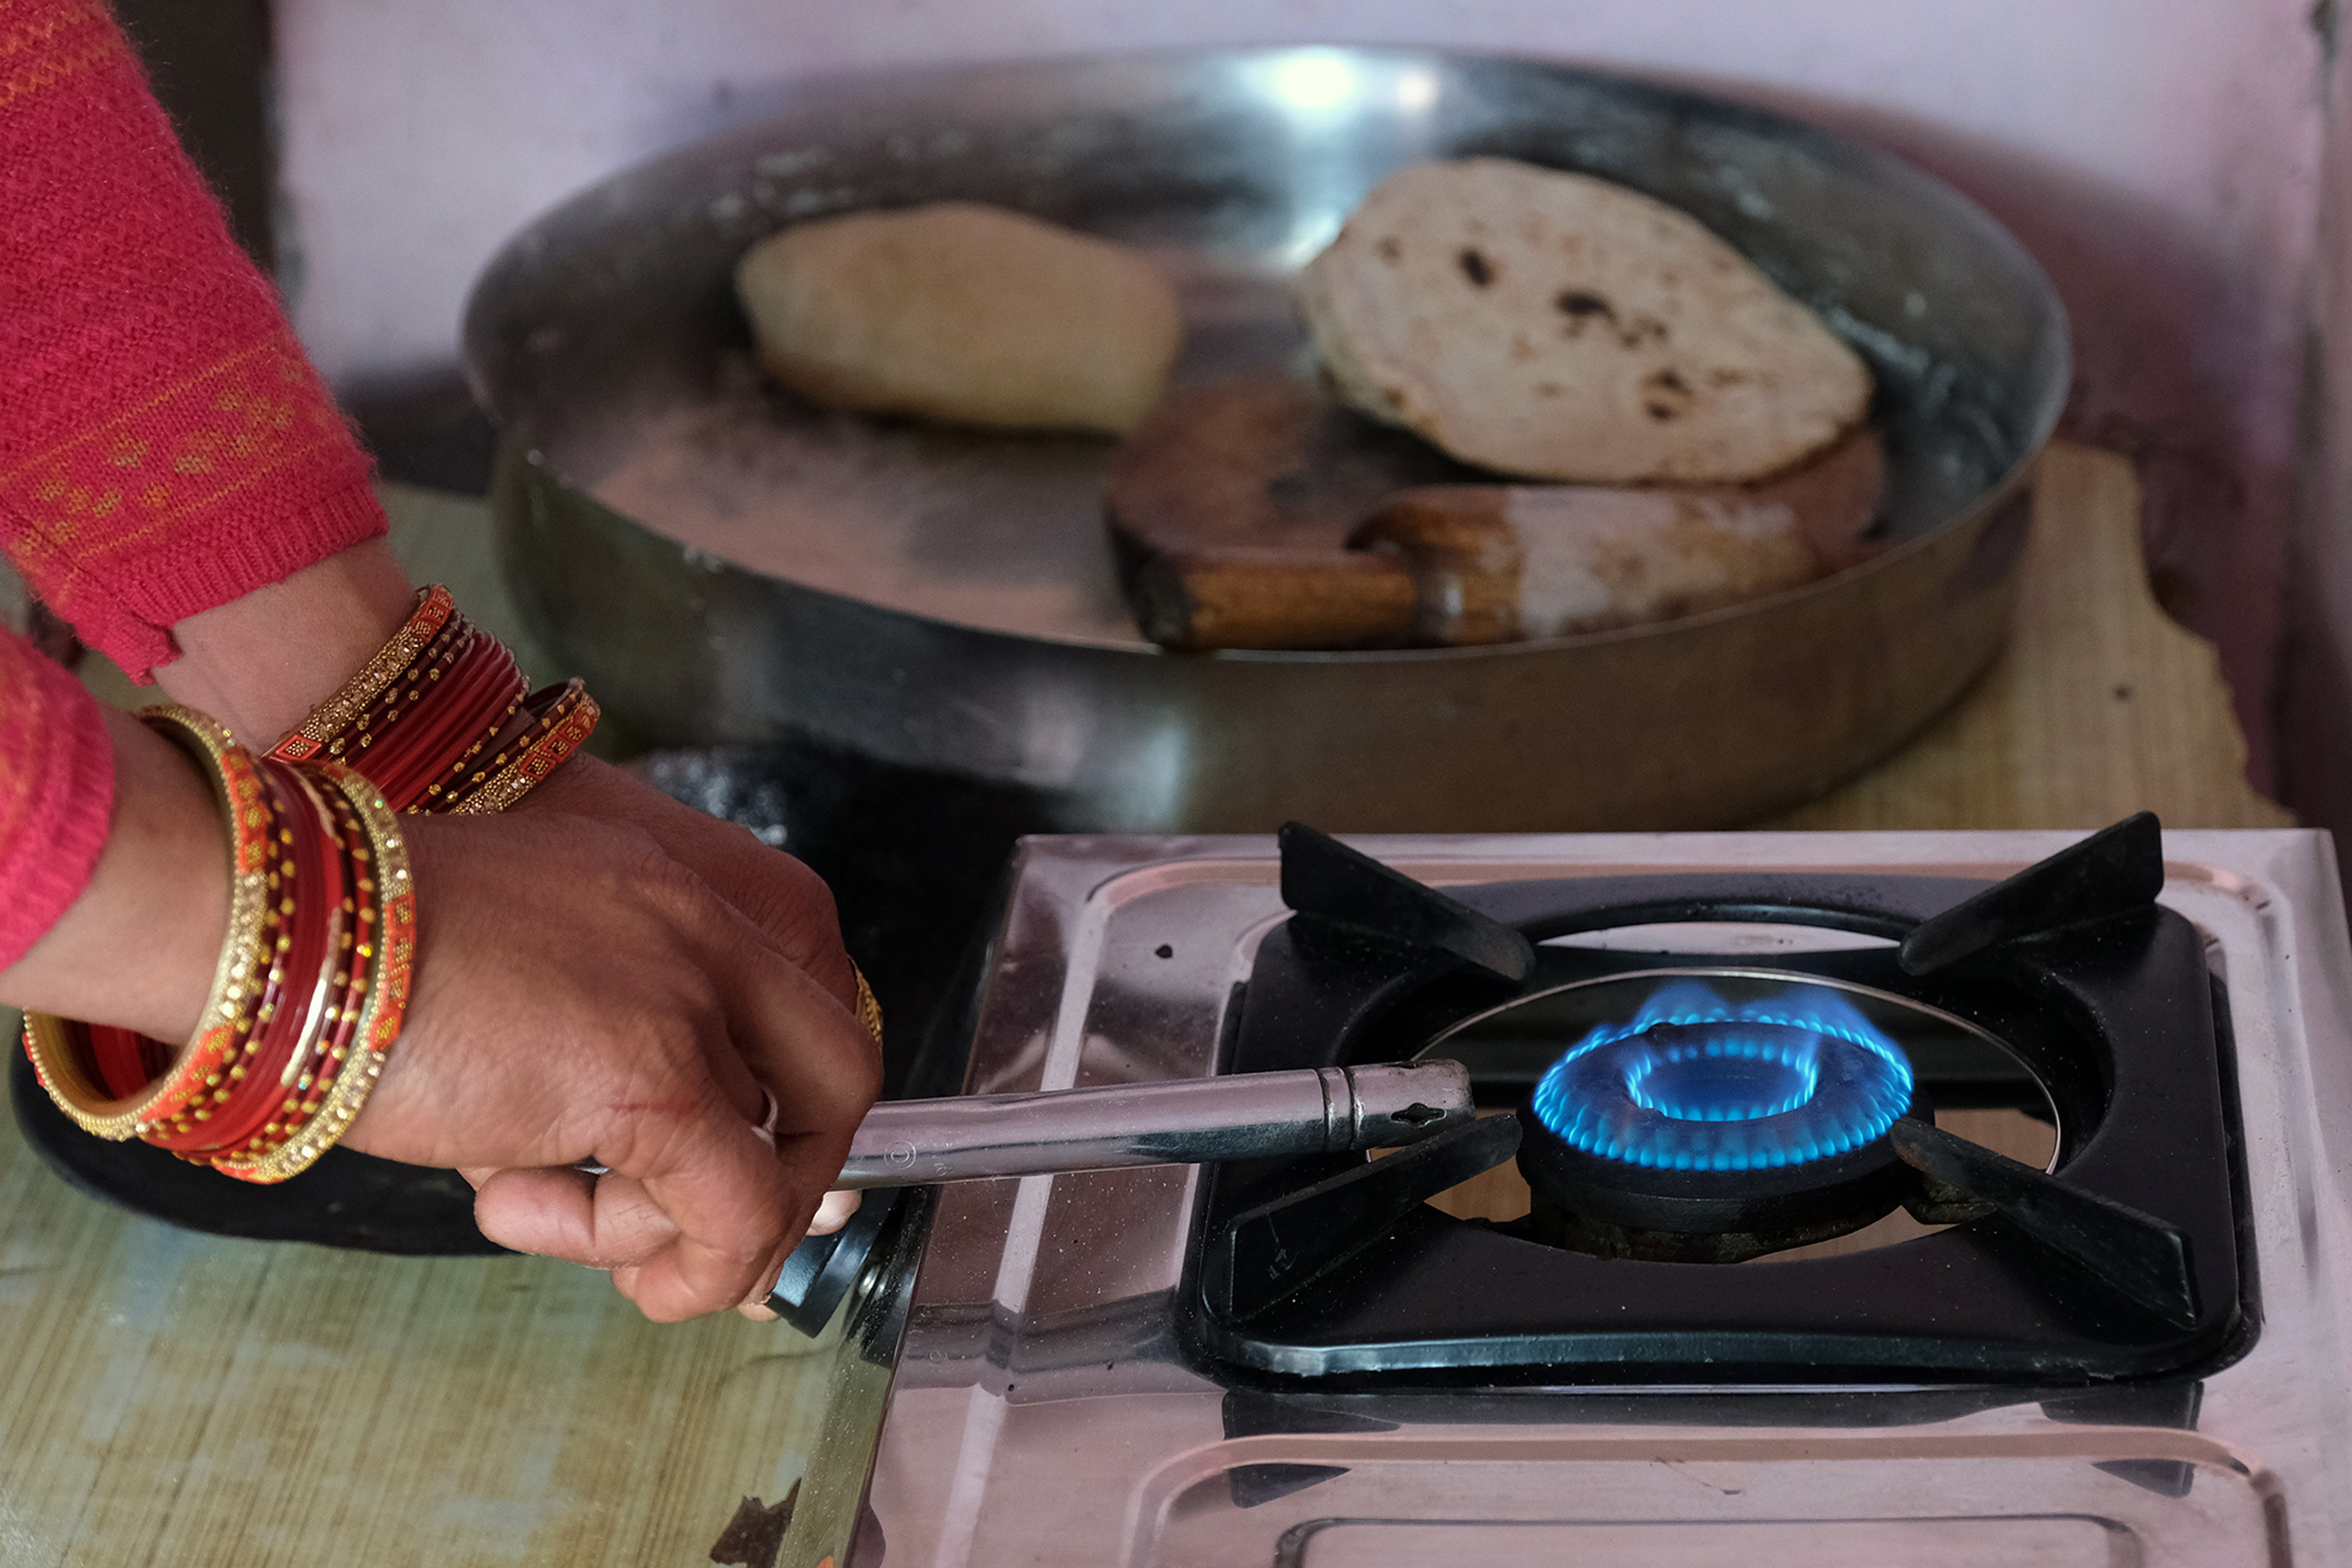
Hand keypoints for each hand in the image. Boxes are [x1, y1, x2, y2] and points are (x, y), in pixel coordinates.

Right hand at [340, 806, 881, 1320]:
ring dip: (670, 1225)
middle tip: (709, 1233)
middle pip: (837, 1074)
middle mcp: (708, 928)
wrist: (276, 926)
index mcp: (673, 885)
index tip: (741, 1165)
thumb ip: (590, 1049)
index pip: (804, 999)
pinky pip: (732, 1212)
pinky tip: (570, 1242)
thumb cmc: (350, 955)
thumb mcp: (513, 976)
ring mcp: (690, 1001)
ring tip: (538, 1206)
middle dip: (792, 1176)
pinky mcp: (652, 1083)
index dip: (791, 1102)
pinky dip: (687, 1268)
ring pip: (771, 1159)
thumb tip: (643, 1180)